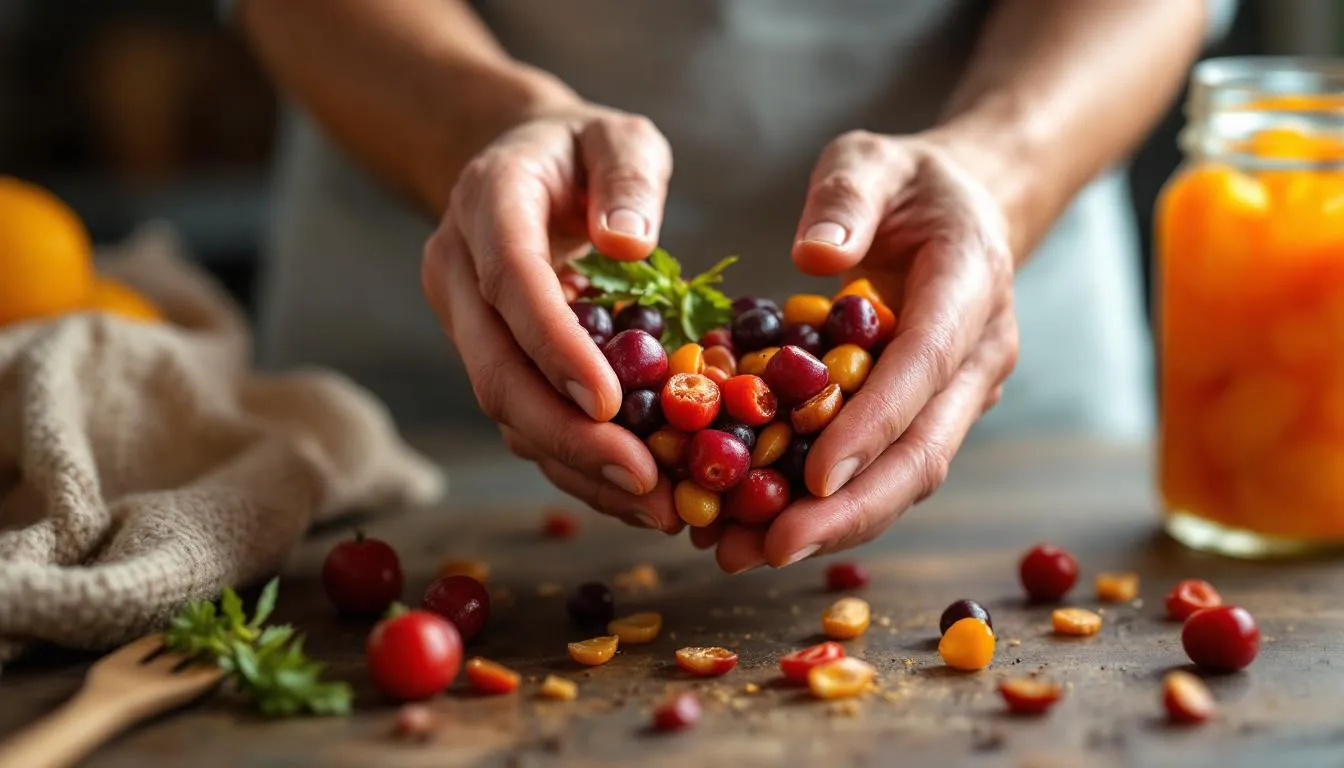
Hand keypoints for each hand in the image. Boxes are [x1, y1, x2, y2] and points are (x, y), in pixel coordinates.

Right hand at [420, 103, 683, 532]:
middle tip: (644, 481)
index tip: (607, 402)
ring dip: (574, 465)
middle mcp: (458, 270)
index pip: (509, 282)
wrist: (521, 163)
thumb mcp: (619, 136)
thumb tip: (630, 242)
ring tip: (654, 504)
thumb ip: (629, 175)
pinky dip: (575, 461)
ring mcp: (465, 322)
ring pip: (504, 410)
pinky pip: (524, 419)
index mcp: (487, 203)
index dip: (552, 345)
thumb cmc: (583, 152)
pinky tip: (633, 490)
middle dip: (567, 434)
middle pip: (496, 369)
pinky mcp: (489, 358)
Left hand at [703, 131, 1019, 572]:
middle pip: (923, 451)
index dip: (873, 428)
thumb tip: (813, 255)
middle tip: (768, 548)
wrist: (965, 209)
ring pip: (905, 476)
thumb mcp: (872, 158)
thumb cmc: (908, 184)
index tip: (816, 479)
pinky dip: (827, 504)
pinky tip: (757, 524)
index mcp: (971, 288)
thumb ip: (846, 197)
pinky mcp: (926, 414)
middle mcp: (976, 357)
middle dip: (848, 510)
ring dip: (833, 524)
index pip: (925, 368)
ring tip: (744, 552)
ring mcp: (957, 394)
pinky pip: (881, 467)